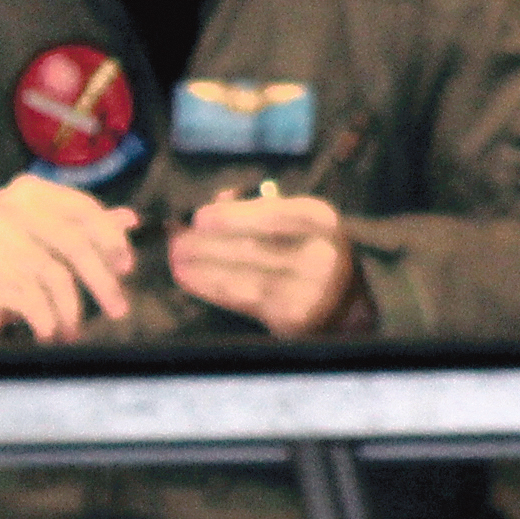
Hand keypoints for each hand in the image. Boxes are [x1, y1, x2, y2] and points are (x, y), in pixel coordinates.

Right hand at [0, 174, 136, 341]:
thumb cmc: (8, 264)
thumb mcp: (47, 242)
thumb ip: (84, 228)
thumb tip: (130, 219)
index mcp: (28, 191)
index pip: (83, 208)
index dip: (110, 239)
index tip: (127, 268)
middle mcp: (8, 206)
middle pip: (73, 243)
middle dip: (101, 281)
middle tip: (119, 309)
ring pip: (54, 275)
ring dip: (71, 309)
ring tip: (74, 330)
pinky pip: (31, 297)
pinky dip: (46, 319)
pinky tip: (49, 332)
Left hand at [168, 191, 369, 336]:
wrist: (344, 301)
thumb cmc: (306, 248)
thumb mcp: (294, 220)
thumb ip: (257, 209)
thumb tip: (214, 202)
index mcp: (320, 220)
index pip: (272, 215)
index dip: (232, 217)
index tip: (199, 218)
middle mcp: (319, 253)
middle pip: (252, 245)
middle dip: (206, 242)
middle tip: (175, 238)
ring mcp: (308, 288)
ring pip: (242, 273)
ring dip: (201, 264)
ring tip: (174, 257)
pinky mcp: (292, 315)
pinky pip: (241, 298)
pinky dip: (209, 286)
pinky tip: (187, 277)